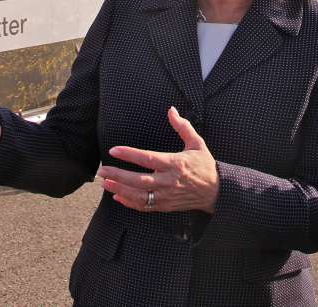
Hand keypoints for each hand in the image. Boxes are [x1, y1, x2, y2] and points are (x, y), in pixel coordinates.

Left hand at [98, 107, 217, 213]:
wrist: (216, 192)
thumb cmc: (205, 166)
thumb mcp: (197, 143)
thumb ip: (182, 127)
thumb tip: (171, 110)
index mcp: (176, 163)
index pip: (149, 158)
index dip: (130, 154)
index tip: (114, 150)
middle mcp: (169, 181)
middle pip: (139, 180)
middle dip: (119, 176)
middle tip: (102, 170)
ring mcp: (167, 196)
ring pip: (139, 195)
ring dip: (120, 190)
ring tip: (105, 183)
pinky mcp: (166, 206)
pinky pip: (145, 206)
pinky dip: (130, 202)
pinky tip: (117, 196)